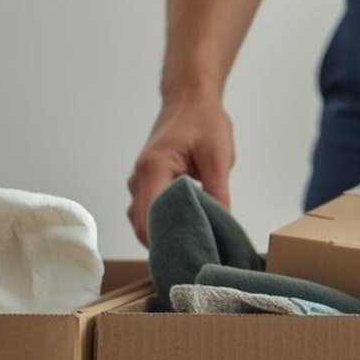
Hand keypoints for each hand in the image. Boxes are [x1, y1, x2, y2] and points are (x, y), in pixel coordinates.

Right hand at [128, 94, 235, 244]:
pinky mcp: (146, 184)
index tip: (190, 257)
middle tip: (195, 260)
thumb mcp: (219, 157)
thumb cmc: (204, 122)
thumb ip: (218, 192)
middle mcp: (138, 179)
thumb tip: (221, 224)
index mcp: (153, 170)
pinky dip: (163, 225)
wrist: (190, 100)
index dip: (168, 242)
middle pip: (143, 226)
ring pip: (144, 222)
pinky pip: (149, 212)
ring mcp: (138, 182)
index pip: (151, 219)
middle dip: (166, 244)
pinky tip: (186, 233)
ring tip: (192, 249)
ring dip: (164, 236)